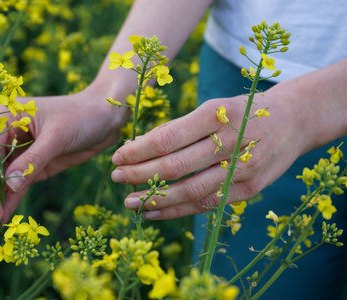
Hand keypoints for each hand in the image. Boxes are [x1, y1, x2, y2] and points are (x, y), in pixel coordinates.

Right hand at [0, 89, 127, 235]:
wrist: (105, 118)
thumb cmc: (81, 116)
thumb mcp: (58, 136)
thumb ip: (34, 160)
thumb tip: (10, 186)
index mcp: (7, 116)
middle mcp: (7, 134)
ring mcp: (19, 152)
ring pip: (1, 180)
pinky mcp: (32, 166)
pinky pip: (17, 186)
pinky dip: (11, 202)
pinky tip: (3, 221)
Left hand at [111, 91, 306, 219]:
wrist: (294, 121)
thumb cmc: (244, 110)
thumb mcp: (213, 107)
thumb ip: (179, 128)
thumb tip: (139, 146)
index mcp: (217, 115)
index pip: (168, 139)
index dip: (138, 151)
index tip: (117, 156)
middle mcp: (230, 142)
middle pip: (176, 166)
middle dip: (140, 175)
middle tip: (116, 178)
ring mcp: (242, 169)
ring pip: (190, 191)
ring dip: (156, 199)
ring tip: (131, 202)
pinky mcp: (249, 190)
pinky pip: (207, 204)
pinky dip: (178, 210)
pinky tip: (155, 212)